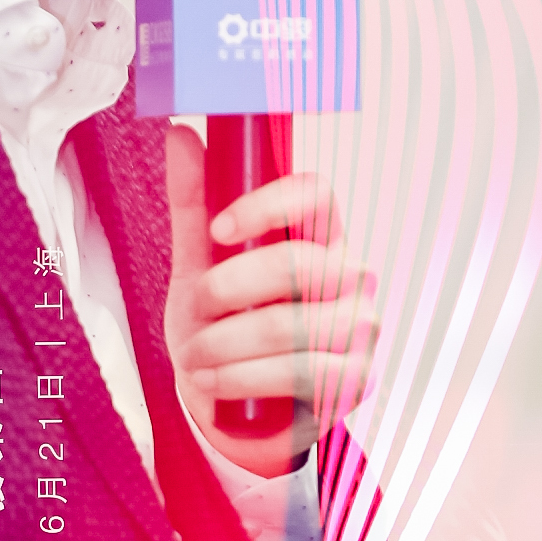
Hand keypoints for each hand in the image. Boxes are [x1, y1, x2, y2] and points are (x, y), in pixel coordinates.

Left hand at [164, 125, 377, 478]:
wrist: (240, 407)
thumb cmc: (228, 325)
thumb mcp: (202, 266)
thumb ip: (195, 204)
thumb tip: (181, 134)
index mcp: (320, 235)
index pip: (315, 195)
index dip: (266, 205)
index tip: (218, 231)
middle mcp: (351, 274)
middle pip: (295, 262)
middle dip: (226, 290)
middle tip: (194, 311)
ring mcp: (360, 327)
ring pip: (289, 324)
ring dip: (223, 344)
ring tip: (192, 356)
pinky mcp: (356, 378)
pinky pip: (297, 373)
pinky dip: (240, 378)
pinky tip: (211, 381)